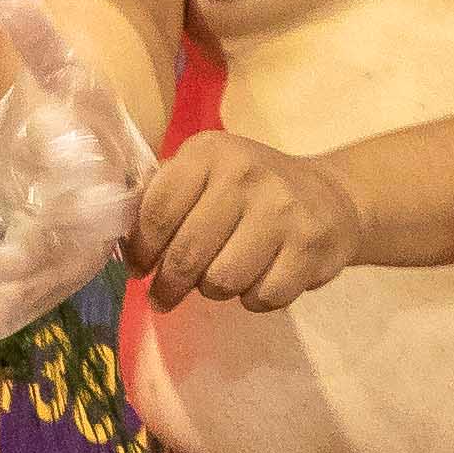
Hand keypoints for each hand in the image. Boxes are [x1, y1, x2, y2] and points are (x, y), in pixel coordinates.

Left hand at [0, 0, 150, 352]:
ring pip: (55, 270)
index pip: (101, 161)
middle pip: (83, 225)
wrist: (96, 160)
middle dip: (51, 231)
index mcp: (111, 155)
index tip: (52, 150)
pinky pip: (25, 301)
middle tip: (11, 242)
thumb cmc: (75, 110)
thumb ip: (37, 33)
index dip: (80, 162)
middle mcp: (100, 206)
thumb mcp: (62, 71)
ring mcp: (75, 245)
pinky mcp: (48, 272)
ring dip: (21, 281)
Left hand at [130, 130, 366, 310]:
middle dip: (169, 285)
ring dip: (214, 290)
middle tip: (163, 297)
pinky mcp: (311, 247)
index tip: (140, 267)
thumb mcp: (206, 172)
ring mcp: (283, 211)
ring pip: (222, 281)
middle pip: (187, 254)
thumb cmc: (249, 189)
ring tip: (218, 280)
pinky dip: (253, 300)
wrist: (329, 196)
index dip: (142, 250)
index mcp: (210, 152)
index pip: (157, 212)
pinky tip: (258, 281)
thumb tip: (124, 247)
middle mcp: (246, 174)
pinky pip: (262, 297)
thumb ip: (165, 198)